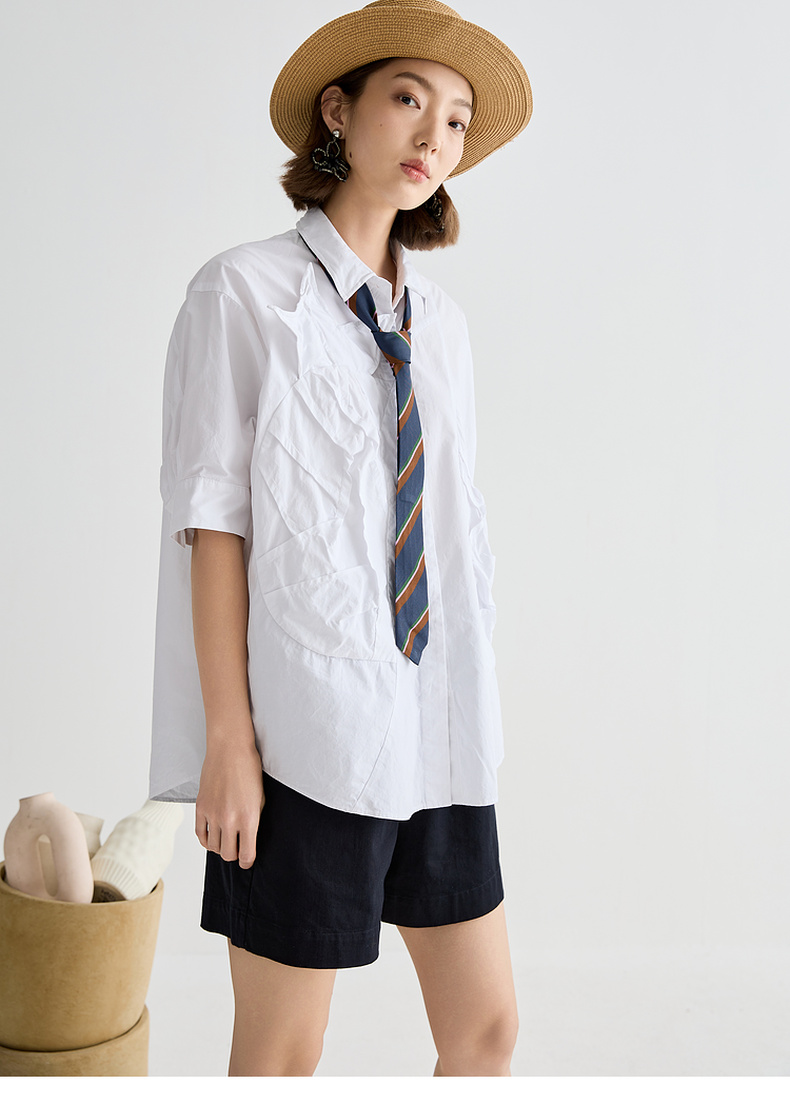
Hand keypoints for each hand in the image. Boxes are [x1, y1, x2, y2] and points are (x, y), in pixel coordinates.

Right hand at [195, 736, 264, 868]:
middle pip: (228, 854)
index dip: (247, 862)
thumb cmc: (249, 770)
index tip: (248, 860)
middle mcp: (229, 819)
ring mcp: (212, 814)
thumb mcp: (261, 798)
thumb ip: (254, 820)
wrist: (230, 750)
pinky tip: (213, 836)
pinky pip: (200, 835)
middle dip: (234, 855)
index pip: (246, 855)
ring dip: (220, 847)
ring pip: (213, 847)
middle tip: (238, 848)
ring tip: (226, 839)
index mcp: (248, 818)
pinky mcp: (200, 807)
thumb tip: (250, 839)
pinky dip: (206, 840)